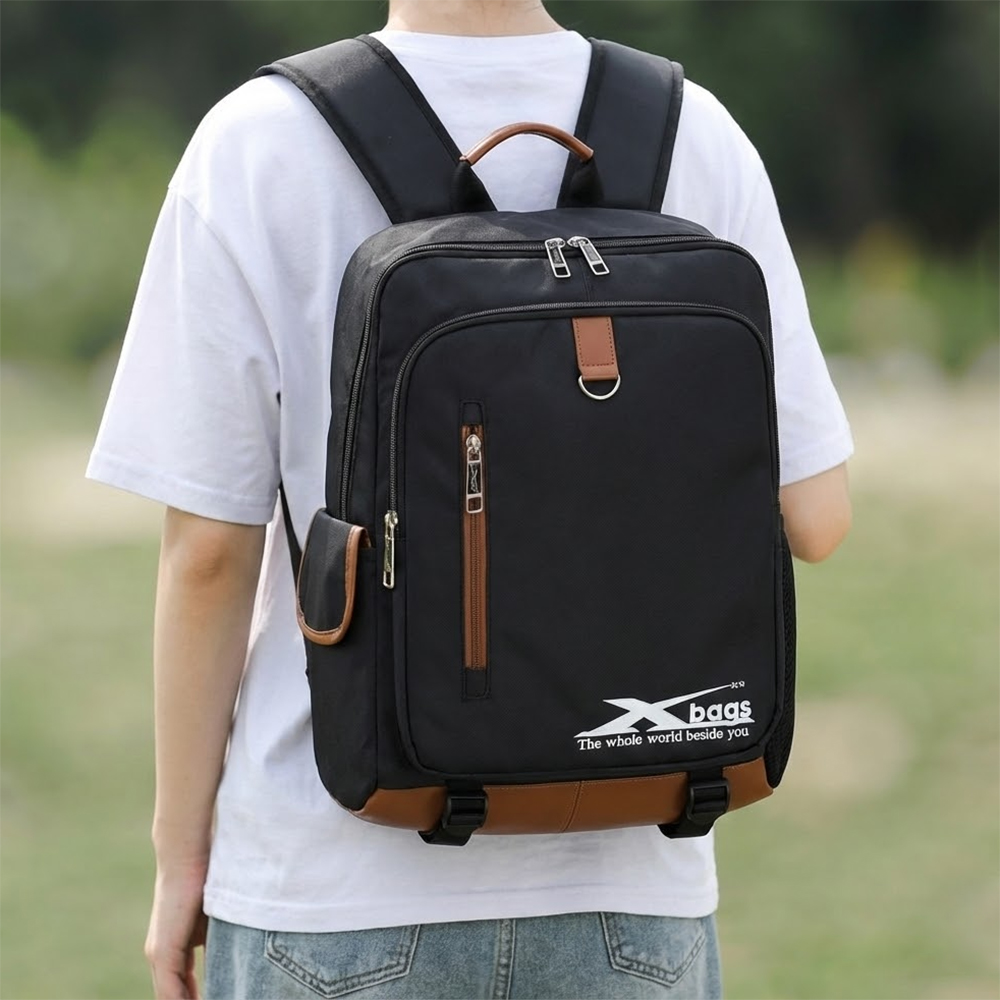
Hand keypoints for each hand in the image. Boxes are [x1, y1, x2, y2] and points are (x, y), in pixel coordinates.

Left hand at [145, 863, 208, 999]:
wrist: (189, 856)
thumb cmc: (208, 878)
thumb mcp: (218, 919)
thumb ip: (221, 941)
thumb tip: (240, 959)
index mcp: (174, 949)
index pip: (184, 987)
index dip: (198, 997)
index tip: (220, 997)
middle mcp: (161, 956)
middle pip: (176, 996)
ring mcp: (159, 956)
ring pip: (172, 997)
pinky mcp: (162, 952)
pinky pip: (171, 993)